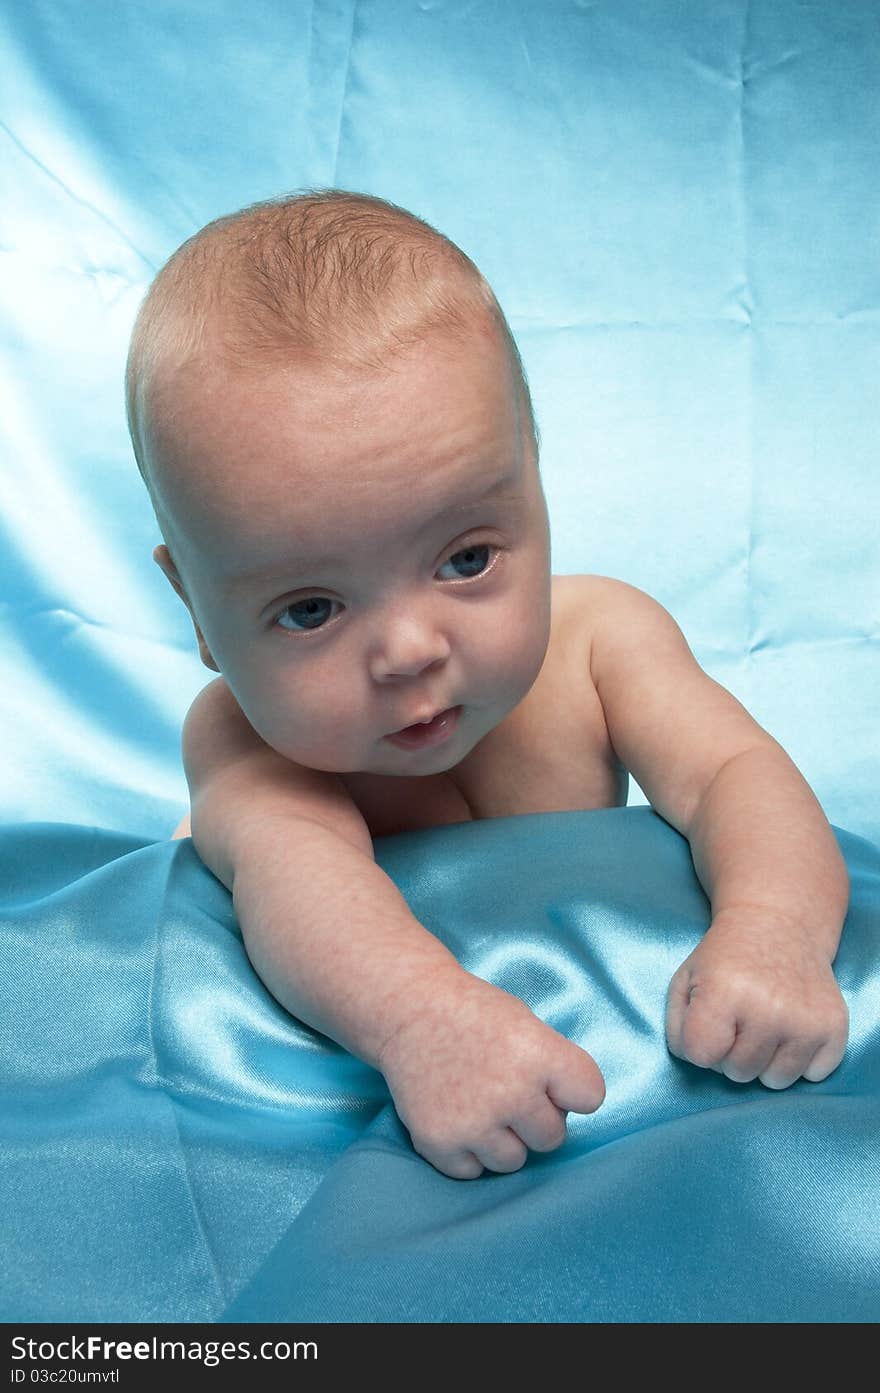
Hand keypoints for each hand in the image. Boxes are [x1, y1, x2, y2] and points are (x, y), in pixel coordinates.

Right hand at [378, 970, 604, 1179]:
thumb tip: (565, 1113)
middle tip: (508, 1091)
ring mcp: (473, 1122)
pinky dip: (468, 1151)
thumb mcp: (527, 1023)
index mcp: (537, 1054)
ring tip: (481, 1105)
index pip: (590, 1097)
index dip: (572, 1091)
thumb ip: (553, 1067)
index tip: (552, 1082)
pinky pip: (474, 1171)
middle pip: (553, 1137)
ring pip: (514, 1161)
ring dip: (502, 1140)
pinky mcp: (439, 1142)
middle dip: (535, 1119)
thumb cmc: (474, 1014)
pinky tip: (458, 1117)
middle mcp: (510, 1092)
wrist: (408, 1010)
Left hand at [666, 908, 848, 1087]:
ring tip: (764, 1025)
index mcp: (725, 992)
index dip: (699, 1044)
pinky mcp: (834, 1027)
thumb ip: (677, 1028)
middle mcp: (768, 1009)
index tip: (709, 1024)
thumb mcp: (685, 980)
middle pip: (738, 1072)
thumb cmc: (725, 958)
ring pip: (775, 1081)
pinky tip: (791, 1028)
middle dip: (732, 1053)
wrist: (778, 923)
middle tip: (738, 1021)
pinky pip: (813, 1075)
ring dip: (766, 1061)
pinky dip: (801, 1060)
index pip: (701, 1056)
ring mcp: (805, 1020)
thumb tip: (698, 1062)